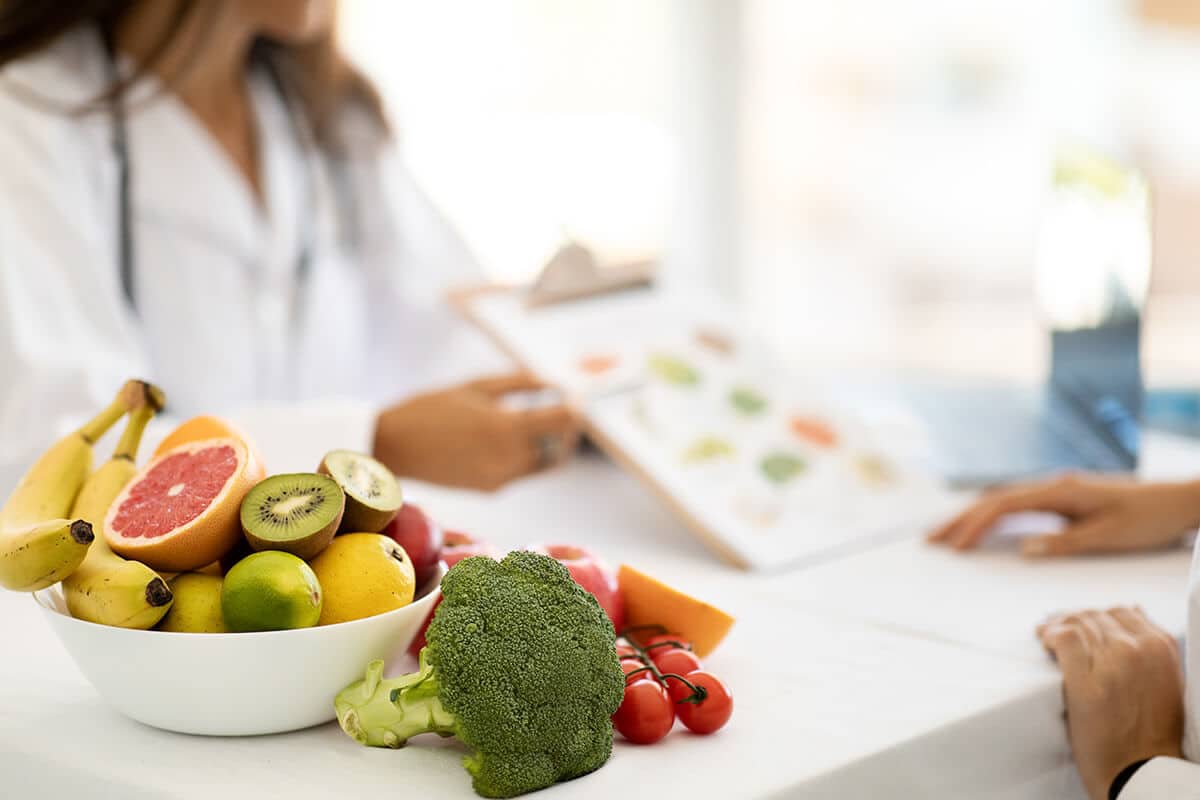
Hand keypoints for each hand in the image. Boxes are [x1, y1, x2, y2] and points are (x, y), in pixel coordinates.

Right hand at [373, 372, 579, 491]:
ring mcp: (500, 478)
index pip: (562, 421)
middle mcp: (508, 458)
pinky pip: (522, 471)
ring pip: (544, 462)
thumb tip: (556, 382)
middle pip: (559, 446)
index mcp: (505, 427)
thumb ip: (521, 383)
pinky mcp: (491, 489)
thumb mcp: (476, 386)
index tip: (577, 397)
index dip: (575, 409)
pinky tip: (510, 438)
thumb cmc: (432, 408)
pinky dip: (527, 455)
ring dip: (550, 444)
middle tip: (565, 411)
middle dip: (567, 429)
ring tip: (540, 422)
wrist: (393, 447)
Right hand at [927, 474, 1199, 556]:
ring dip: (972, 516)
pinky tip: (981, 526)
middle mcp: (1052, 486)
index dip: (975, 525)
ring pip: (1003, 501)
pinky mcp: (1061, 499)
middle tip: (931, 538)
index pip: (1004, 506)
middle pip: (994, 500)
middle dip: (960, 519)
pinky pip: (1017, 506)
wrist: (1177, 502)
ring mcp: (1056, 490)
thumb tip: (1023, 548)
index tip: (955, 546)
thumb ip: (1063, 542)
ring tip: (945, 533)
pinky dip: (992, 516)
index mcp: (1059, 491)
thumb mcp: (1108, 537)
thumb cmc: (1148, 519)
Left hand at [1038, 608, 1183, 799]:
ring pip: (1078, 623)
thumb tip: (1133, 609)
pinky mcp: (1087, 683)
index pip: (1122, 612)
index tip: (1080, 627)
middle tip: (1055, 631)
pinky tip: (1044, 644)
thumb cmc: (1152, 732)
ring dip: (1057, 627)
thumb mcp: (1166, 682)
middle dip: (1074, 622)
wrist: (1143, 772)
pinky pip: (1064, 640)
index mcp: (1162, 647)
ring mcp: (1114, 663)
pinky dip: (1049, 635)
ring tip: (1045, 637)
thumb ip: (1149, 647)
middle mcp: (1140, 649)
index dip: (1096, 618)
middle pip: (1095, 616)